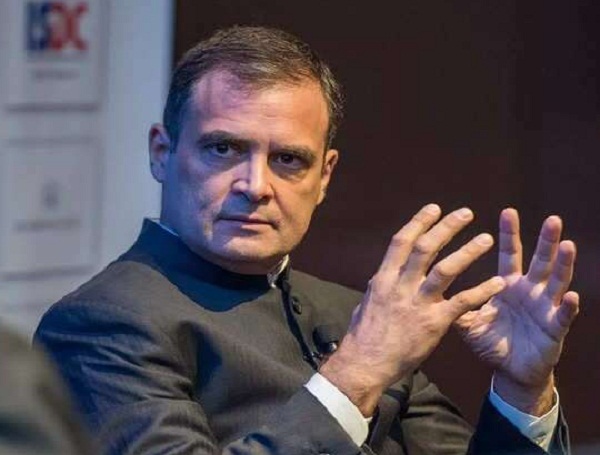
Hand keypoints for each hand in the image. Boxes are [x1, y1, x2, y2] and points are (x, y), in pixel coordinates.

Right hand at [320, 204, 504, 415]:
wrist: (364, 365)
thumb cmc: (364, 336)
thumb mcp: (368, 304)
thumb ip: (380, 287)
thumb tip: (382, 274)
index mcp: (383, 279)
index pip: (401, 242)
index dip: (419, 222)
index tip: (434, 208)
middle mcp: (400, 286)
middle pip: (425, 248)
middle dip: (446, 228)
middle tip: (466, 213)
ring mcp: (417, 304)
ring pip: (445, 270)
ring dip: (467, 252)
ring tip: (487, 239)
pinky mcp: (433, 324)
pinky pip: (462, 303)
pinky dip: (482, 290)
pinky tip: (499, 282)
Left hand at [455, 208, 578, 414]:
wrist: (510, 371)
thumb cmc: (492, 342)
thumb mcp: (470, 322)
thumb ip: (455, 303)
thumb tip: (430, 286)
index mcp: (508, 285)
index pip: (510, 254)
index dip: (510, 234)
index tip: (508, 211)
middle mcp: (529, 291)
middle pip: (540, 260)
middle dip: (546, 240)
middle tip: (552, 219)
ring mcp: (544, 308)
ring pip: (556, 281)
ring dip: (562, 264)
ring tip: (566, 244)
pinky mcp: (554, 328)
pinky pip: (562, 316)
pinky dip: (567, 306)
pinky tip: (569, 295)